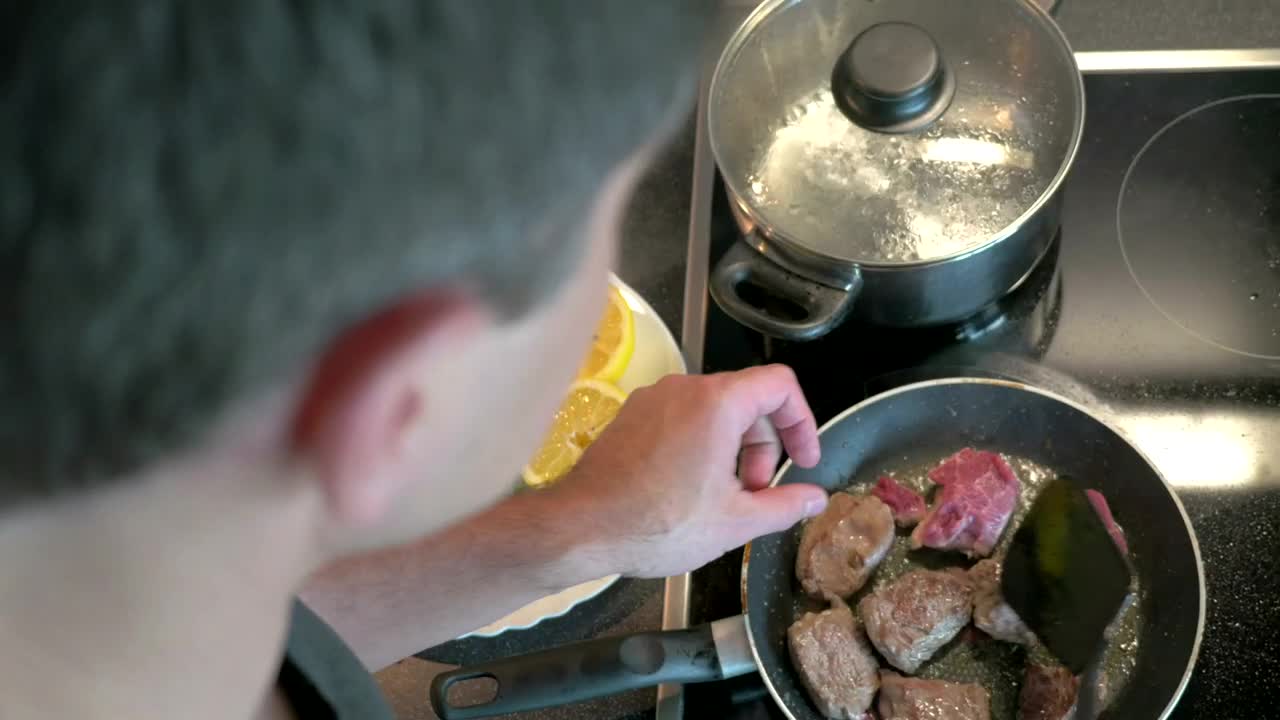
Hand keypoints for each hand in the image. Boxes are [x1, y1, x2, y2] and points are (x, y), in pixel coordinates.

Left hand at [550, 364, 828, 578]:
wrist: (581, 528)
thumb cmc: (659, 524)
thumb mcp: (736, 522)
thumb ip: (785, 505)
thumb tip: (817, 498)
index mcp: (717, 403)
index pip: (780, 385)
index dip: (803, 421)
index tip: (804, 462)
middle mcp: (684, 388)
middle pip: (747, 400)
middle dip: (764, 447)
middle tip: (758, 494)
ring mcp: (652, 399)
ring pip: (713, 411)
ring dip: (733, 450)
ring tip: (724, 499)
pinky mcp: (631, 416)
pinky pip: (681, 418)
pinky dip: (701, 445)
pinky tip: (690, 490)